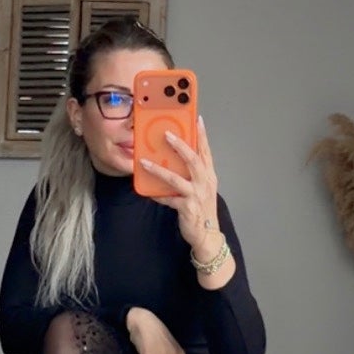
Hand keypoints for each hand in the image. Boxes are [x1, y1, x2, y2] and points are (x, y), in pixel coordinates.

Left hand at [137, 116, 224, 259]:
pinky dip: (157, 194)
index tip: (197, 119)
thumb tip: (174, 157)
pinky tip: (147, 191)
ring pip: (176, 178)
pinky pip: (168, 199)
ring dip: (159, 169)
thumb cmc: (202, 208)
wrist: (207, 234)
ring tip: (144, 162)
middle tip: (166, 134)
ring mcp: (196, 195)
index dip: (202, 135)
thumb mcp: (202, 187)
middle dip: (180, 146)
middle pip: (193, 160)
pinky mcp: (187, 208)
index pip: (206, 151)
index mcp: (209, 175)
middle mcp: (205, 182)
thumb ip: (193, 172)